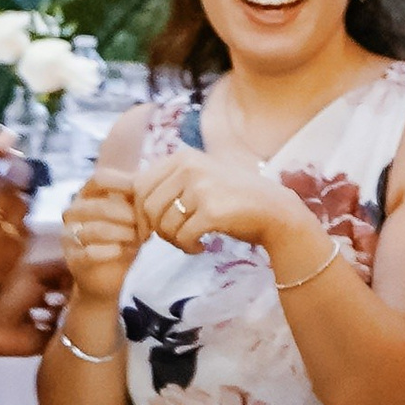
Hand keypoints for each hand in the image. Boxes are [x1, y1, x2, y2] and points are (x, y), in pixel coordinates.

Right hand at [58, 165, 146, 305]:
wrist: (107, 276)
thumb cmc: (123, 238)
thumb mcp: (133, 214)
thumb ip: (138, 198)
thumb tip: (153, 183)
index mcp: (86, 195)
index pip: (98, 179)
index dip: (123, 183)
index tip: (145, 193)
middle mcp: (72, 212)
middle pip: (100, 206)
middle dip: (129, 216)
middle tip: (147, 225)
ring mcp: (69, 235)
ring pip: (96, 230)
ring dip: (123, 234)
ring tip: (138, 238)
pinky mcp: (72, 258)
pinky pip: (90, 252)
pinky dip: (112, 251)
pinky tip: (123, 252)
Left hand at [135, 149, 317, 265]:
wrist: (275, 211)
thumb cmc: (235, 199)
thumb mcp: (201, 178)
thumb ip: (170, 182)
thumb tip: (128, 199)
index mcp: (183, 157)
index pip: (140, 185)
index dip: (139, 212)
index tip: (149, 229)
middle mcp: (190, 167)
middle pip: (148, 206)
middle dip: (154, 229)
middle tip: (171, 238)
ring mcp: (201, 187)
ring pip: (164, 224)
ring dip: (173, 241)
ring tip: (190, 242)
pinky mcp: (212, 210)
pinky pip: (182, 236)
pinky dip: (188, 247)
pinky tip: (201, 247)